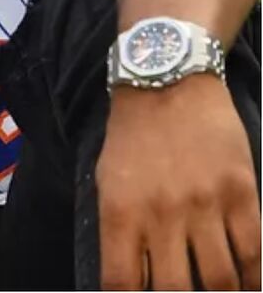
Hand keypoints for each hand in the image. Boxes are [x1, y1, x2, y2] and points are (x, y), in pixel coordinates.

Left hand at [98, 75, 259, 289]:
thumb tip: (133, 281)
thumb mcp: (107, 182)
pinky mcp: (243, 194)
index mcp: (120, 212)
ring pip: (221, 282)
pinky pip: (254, 253)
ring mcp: (205, 205)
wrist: (168, 83)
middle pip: (175, 291)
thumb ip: (120, 232)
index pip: (123, 283)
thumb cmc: (132, 137)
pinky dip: (254, 279)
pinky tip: (248, 286)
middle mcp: (161, 214)